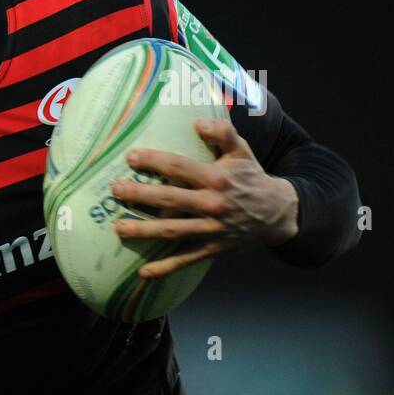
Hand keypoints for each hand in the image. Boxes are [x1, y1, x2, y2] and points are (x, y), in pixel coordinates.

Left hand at [109, 118, 299, 278]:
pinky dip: (165, 268)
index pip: (180, 166)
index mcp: (217, 178)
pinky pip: (186, 259)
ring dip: (144, 231)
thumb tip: (197, 121)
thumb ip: (223, 133)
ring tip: (118, 228)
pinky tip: (143, 273)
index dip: (154, 161)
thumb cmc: (250, 177)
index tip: (130, 157)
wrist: (277, 213)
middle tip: (115, 190)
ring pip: (173, 230)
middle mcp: (213, 204)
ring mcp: (212, 229)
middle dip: (141, 195)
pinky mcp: (212, 248)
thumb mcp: (242, 151)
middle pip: (171, 199)